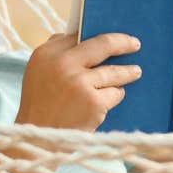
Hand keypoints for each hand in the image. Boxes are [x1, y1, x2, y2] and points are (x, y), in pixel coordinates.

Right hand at [16, 33, 141, 130]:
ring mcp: (80, 84)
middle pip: (103, 44)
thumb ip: (56, 51)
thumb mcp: (37, 71)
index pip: (78, 35)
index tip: (111, 34)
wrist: (38, 140)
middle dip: (123, 43)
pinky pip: (115, 93)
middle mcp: (63, 65)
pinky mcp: (94, 103)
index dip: (97, 32)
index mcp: (47, 54)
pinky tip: (113, 97)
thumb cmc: (39, 104)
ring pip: (114, 72)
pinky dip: (115, 95)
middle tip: (135, 44)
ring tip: (135, 72)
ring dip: (127, 72)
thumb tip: (82, 35)